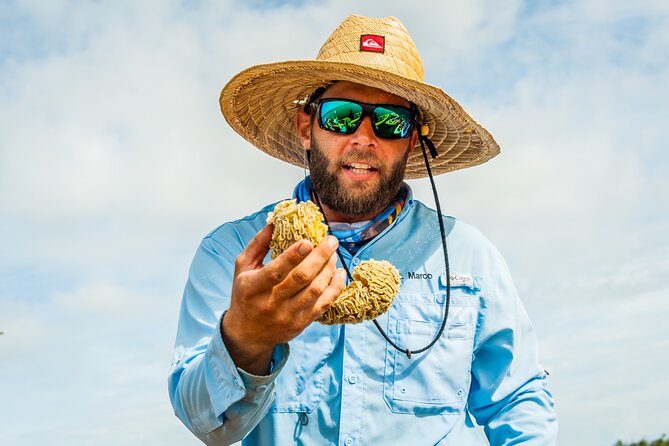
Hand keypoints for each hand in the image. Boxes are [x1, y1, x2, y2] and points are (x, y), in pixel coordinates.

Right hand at [221, 225, 345, 374]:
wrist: (247, 333)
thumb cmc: (245, 295)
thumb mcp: (243, 268)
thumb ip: (258, 245)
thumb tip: (274, 222)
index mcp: (253, 287)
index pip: (275, 271)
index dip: (293, 255)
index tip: (308, 240)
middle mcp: (271, 303)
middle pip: (300, 279)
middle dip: (319, 257)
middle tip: (331, 241)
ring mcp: (287, 315)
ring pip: (315, 291)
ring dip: (328, 270)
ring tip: (334, 255)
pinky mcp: (301, 323)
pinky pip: (323, 305)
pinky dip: (335, 288)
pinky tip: (339, 273)